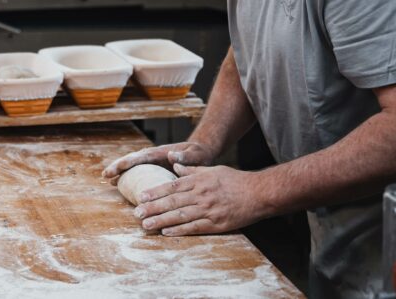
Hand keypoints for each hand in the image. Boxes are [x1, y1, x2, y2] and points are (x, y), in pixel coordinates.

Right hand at [101, 141, 215, 183]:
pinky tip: (121, 184)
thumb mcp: (195, 154)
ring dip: (120, 172)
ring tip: (108, 180)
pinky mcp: (155, 169)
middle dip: (118, 167)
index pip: (141, 157)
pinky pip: (139, 172)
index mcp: (161, 153)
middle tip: (104, 175)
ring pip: (133, 166)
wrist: (200, 152)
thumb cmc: (199, 154)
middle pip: (132, 160)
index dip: (128, 162)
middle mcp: (154, 156)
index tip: (116, 167)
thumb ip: (185, 156)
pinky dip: (129, 176)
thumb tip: (171, 155)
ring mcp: (153, 162)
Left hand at [133, 163, 266, 235]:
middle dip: (153, 208)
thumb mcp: (212, 170)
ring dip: (161, 221)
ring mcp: (208, 210)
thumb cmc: (235, 180)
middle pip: (172, 202)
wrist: (258, 193)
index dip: (155, 192)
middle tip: (137, 213)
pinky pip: (194, 227)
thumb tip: (174, 163)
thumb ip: (191, 169)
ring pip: (180, 216)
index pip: (172, 186)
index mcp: (199, 181)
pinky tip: (166, 232)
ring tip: (146, 224)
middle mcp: (201, 195)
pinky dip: (179, 230)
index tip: (141, 196)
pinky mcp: (216, 224)